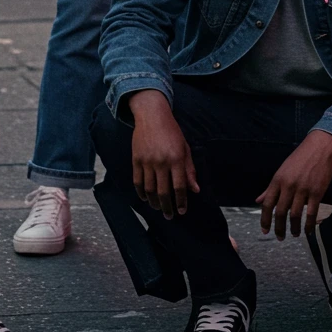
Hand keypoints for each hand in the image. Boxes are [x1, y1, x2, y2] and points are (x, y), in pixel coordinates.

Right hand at [129, 90, 198, 219]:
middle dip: (167, 207)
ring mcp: (147, 161)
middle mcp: (162, 162)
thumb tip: (195, 190)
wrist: (152, 115)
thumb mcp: (185, 148)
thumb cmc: (172, 132)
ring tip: (158, 208)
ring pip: (149, 189)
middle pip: (164, 192)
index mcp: (176, 159)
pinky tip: (145, 198)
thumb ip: (189, 170)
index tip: (182, 211)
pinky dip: (141, 192)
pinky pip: (137, 181)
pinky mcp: (136, 159)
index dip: (181, 202)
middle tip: (169, 216)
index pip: (180, 187)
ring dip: (154, 202)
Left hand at [255, 130, 331, 239]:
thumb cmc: (298, 159)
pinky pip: (312, 213)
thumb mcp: (281, 171)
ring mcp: (303, 189)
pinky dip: (309, 225)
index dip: (265, 219)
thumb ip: (270, 188)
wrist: (318, 148)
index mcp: (277, 180)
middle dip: (278, 228)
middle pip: (280, 212)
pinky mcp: (317, 192)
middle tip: (279, 237)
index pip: (268, 203)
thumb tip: (258, 200)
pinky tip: (308, 231)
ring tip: (293, 234)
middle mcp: (288, 185)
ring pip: (295, 215)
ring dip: (293, 228)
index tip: (265, 230)